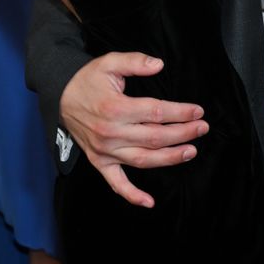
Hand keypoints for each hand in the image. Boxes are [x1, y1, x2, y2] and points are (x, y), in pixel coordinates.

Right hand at [59, 51, 207, 208]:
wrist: (61, 95)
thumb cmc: (88, 79)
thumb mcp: (110, 62)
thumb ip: (135, 61)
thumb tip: (159, 64)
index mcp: (115, 108)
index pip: (156, 112)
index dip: (180, 112)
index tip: (198, 111)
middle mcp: (111, 133)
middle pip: (155, 137)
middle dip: (183, 133)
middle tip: (202, 128)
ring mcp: (105, 151)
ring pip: (143, 160)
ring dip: (170, 158)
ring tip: (191, 151)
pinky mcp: (99, 161)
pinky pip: (116, 183)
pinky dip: (132, 195)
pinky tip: (149, 202)